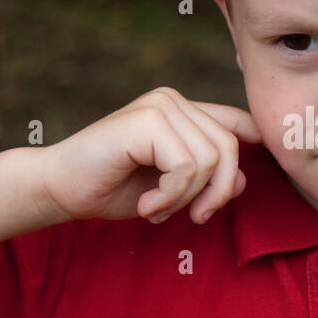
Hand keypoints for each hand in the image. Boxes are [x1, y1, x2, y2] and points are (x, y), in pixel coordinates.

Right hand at [41, 87, 261, 223]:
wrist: (60, 189)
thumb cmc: (112, 187)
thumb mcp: (171, 188)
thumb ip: (207, 177)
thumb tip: (245, 179)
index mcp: (183, 111)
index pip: (238, 122)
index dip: (258, 145)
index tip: (250, 179)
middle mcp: (173, 100)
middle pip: (230, 149)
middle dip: (217, 193)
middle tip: (191, 217)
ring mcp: (160, 106)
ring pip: (211, 161)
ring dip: (186, 199)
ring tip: (158, 209)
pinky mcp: (147, 121)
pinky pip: (187, 168)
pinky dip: (171, 197)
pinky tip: (147, 207)